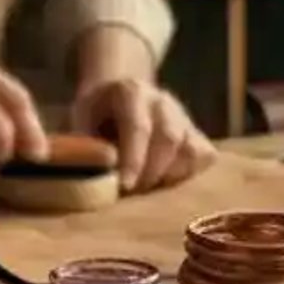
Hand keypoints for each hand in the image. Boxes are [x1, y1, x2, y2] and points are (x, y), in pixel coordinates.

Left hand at [72, 76, 213, 194]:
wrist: (117, 97)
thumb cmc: (96, 114)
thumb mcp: (80, 119)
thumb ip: (84, 142)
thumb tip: (86, 168)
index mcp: (131, 92)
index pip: (138, 128)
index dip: (133, 159)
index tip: (125, 185)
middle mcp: (163, 101)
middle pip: (168, 139)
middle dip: (150, 172)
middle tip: (131, 191)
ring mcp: (184, 117)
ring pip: (190, 150)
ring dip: (169, 175)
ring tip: (145, 185)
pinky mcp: (197, 133)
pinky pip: (203, 157)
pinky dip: (186, 173)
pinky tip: (164, 178)